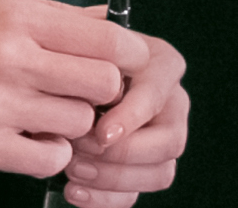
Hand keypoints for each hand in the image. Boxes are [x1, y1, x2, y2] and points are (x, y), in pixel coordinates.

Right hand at [0, 0, 142, 177]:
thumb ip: (48, 16)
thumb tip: (104, 21)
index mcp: (15, 17)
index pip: (106, 38)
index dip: (128, 56)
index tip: (125, 64)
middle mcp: (12, 58)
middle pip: (104, 83)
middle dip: (102, 92)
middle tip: (83, 94)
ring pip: (80, 122)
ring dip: (72, 124)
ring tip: (46, 116)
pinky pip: (49, 158)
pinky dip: (48, 153)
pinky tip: (30, 139)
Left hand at [58, 31, 187, 205]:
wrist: (66, 78)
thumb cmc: (75, 58)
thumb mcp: (80, 46)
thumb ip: (87, 57)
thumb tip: (87, 93)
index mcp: (162, 66)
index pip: (158, 96)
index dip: (131, 118)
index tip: (101, 133)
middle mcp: (171, 104)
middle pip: (169, 142)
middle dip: (123, 155)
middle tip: (80, 151)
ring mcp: (163, 139)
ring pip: (160, 173)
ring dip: (113, 179)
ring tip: (73, 170)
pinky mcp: (145, 170)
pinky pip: (137, 195)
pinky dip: (105, 199)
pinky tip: (75, 190)